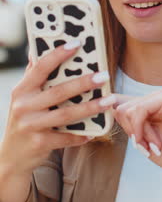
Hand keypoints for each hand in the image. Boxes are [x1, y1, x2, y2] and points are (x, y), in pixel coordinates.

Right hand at [0, 44, 113, 177]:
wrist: (11, 157)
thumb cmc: (24, 120)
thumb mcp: (23, 97)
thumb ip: (32, 75)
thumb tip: (36, 49)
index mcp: (21, 90)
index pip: (40, 67)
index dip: (58, 55)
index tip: (77, 44)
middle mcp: (24, 106)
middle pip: (58, 91)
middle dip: (83, 82)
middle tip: (104, 75)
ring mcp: (31, 125)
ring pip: (66, 114)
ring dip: (90, 108)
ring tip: (109, 100)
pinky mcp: (39, 143)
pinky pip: (65, 137)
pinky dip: (80, 135)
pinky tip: (94, 131)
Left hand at [113, 90, 161, 173]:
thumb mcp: (139, 138)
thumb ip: (127, 123)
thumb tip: (112, 106)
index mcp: (145, 105)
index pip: (118, 103)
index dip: (116, 118)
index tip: (128, 134)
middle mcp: (152, 98)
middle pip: (121, 109)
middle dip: (131, 132)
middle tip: (146, 145)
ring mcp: (160, 96)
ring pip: (128, 111)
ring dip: (138, 134)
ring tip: (154, 144)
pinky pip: (139, 110)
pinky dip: (140, 129)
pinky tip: (152, 142)